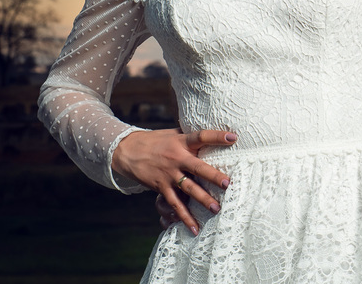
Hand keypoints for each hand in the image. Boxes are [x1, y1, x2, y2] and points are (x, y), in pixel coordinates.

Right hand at [112, 128, 236, 235]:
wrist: (128, 151)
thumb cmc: (157, 141)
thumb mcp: (174, 134)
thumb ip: (192, 137)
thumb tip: (218, 134)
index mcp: (182, 141)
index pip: (201, 136)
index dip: (217, 136)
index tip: (233, 137)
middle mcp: (176, 158)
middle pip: (198, 167)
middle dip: (213, 176)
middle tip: (228, 184)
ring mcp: (169, 174)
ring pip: (188, 188)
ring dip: (203, 199)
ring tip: (216, 209)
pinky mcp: (161, 187)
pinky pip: (174, 204)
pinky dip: (184, 217)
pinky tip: (195, 228)